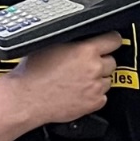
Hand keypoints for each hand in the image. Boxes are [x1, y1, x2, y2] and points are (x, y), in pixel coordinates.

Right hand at [1, 33, 121, 124]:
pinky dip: (93, 95)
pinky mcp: (94, 103)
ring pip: (107, 79)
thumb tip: (83, 37)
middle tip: (83, 66)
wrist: (26, 98)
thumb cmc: (33, 73)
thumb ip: (74, 40)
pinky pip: (102, 96)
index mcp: (85, 50)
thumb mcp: (52, 44)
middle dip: (100, 62)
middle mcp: (93, 68)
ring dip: (97, 79)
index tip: (109, 42)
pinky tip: (78, 92)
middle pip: (111, 61)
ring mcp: (95, 87)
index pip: (113, 39)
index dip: (110, 40)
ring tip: (77, 80)